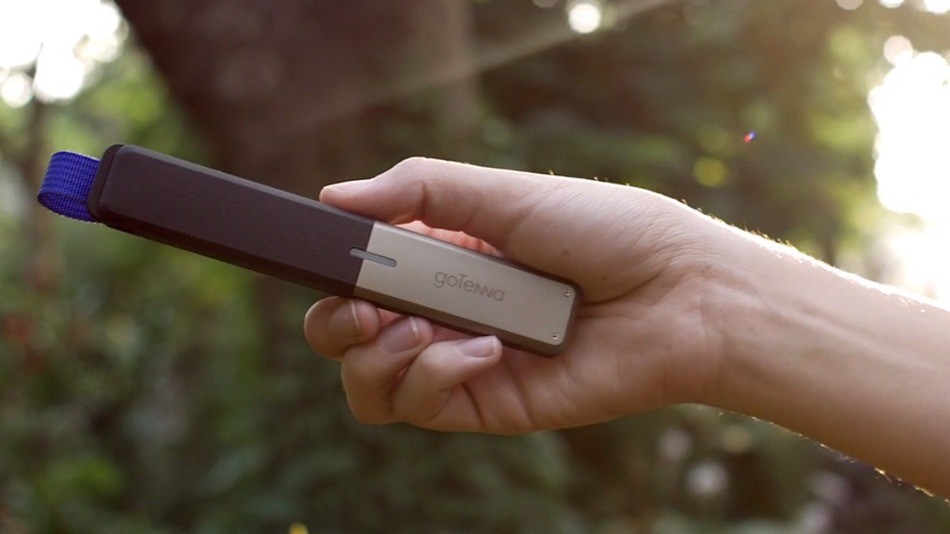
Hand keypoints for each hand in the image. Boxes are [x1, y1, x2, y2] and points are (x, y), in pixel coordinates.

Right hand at [304, 158, 731, 432]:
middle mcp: (445, 311)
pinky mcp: (489, 404)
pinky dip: (436, 374)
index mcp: (444, 256)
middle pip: (348, 336)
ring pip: (371, 386)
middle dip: (338, 325)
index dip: (335, 275)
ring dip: (379, 356)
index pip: (360, 273)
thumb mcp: (507, 194)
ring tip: (425, 329)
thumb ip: (421, 190)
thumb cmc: (606, 231)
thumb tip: (334, 195)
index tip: (333, 265)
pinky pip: (424, 404)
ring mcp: (464, 361)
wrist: (681, 293)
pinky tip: (485, 348)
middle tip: (368, 309)